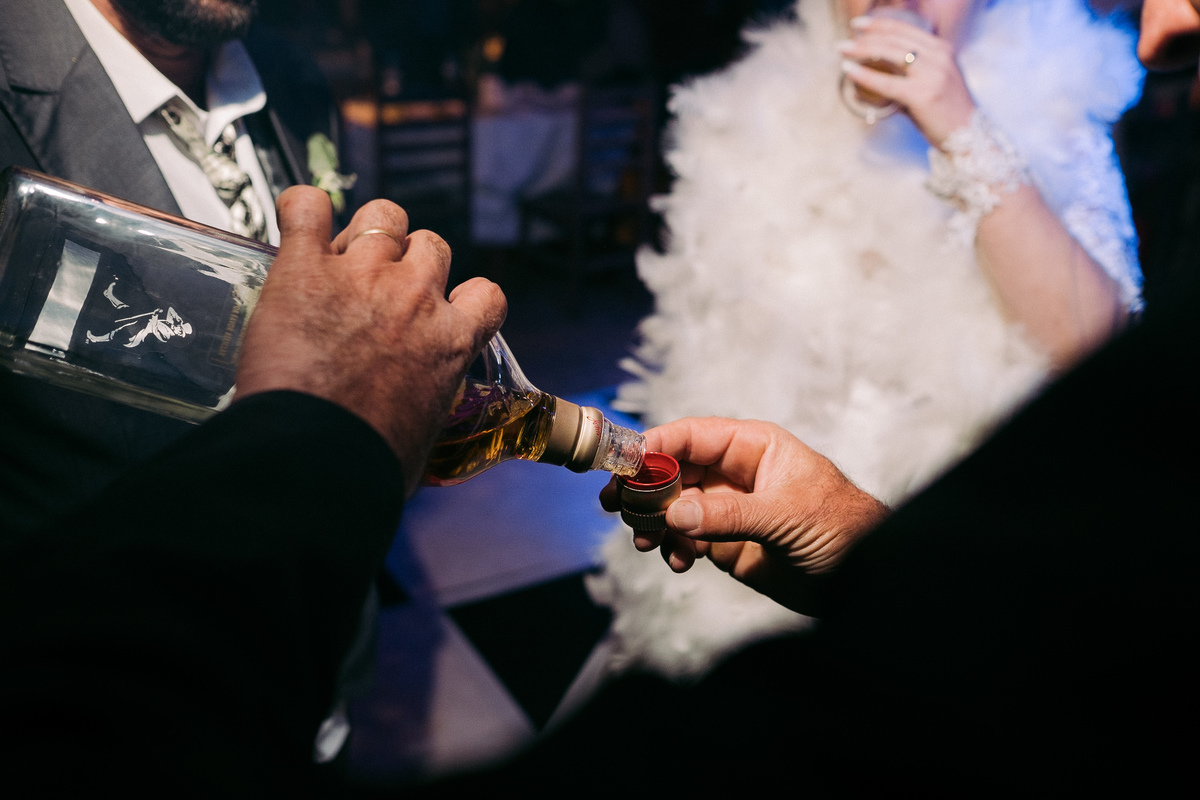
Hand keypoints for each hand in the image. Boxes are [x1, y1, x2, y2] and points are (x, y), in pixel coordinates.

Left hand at [235, 187, 506, 495]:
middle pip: (432, 245)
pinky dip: (302, 208)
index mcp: (452, 342)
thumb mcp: (422, 436)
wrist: (316, 457)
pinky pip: (306, 208)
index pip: (487, 295)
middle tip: (379, 287)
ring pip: (383, 216)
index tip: (446, 308)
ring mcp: (362, 275)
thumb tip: (407, 436)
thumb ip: (422, 409)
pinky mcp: (305, 268)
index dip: (467, 296)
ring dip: (367, 230)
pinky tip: (297, 219)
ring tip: (341, 252)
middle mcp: (416, 298)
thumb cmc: (368, 464)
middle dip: (411, 259)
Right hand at [601, 418, 888, 613]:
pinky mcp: (727, 544)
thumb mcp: (787, 516)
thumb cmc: (846, 530)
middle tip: (615, 505)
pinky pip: (685, 538)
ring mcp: (729, 509)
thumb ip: (729, 514)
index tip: (624, 464)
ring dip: (653, 521)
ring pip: (673, 506)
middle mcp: (736, 474)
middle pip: (674, 470)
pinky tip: (678, 561)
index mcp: (754, 447)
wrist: (868, 581)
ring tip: (646, 541)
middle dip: (643, 487)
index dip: (655, 445)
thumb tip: (675, 511)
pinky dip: (673, 548)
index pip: (693, 436)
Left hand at [839, 13, 975, 145]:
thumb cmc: (944, 114)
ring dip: (862, 49)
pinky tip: (849, 70)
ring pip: (890, 54)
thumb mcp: (932, 84)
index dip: (879, 23)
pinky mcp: (923, 94)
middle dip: (865, 36)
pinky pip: (887, 83)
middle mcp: (939, 56)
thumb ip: (907, 77)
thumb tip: (871, 78)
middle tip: (843, 41)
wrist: (968, 137)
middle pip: (895, 38)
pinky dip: (865, 75)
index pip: (906, 29)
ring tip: (842, 50)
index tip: (858, 24)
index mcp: (942, 49)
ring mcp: (933, 74)